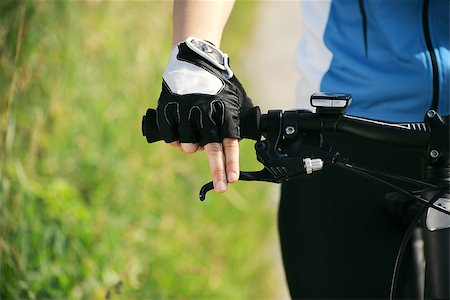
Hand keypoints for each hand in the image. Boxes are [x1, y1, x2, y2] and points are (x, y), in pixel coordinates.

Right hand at [156, 37, 252, 191]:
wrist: (195, 60)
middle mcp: (205, 112)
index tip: (232, 179)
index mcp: (224, 110)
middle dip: (217, 170)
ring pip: (188, 144)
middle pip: (211, 148)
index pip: (230, 141)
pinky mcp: (168, 107)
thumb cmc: (218, 85)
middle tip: (221, 187)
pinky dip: (174, 140)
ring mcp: (185, 110)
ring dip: (192, 147)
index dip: (231, 162)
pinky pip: (170, 136)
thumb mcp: (236, 100)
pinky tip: (179, 135)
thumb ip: (239, 121)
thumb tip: (251, 139)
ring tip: (194, 137)